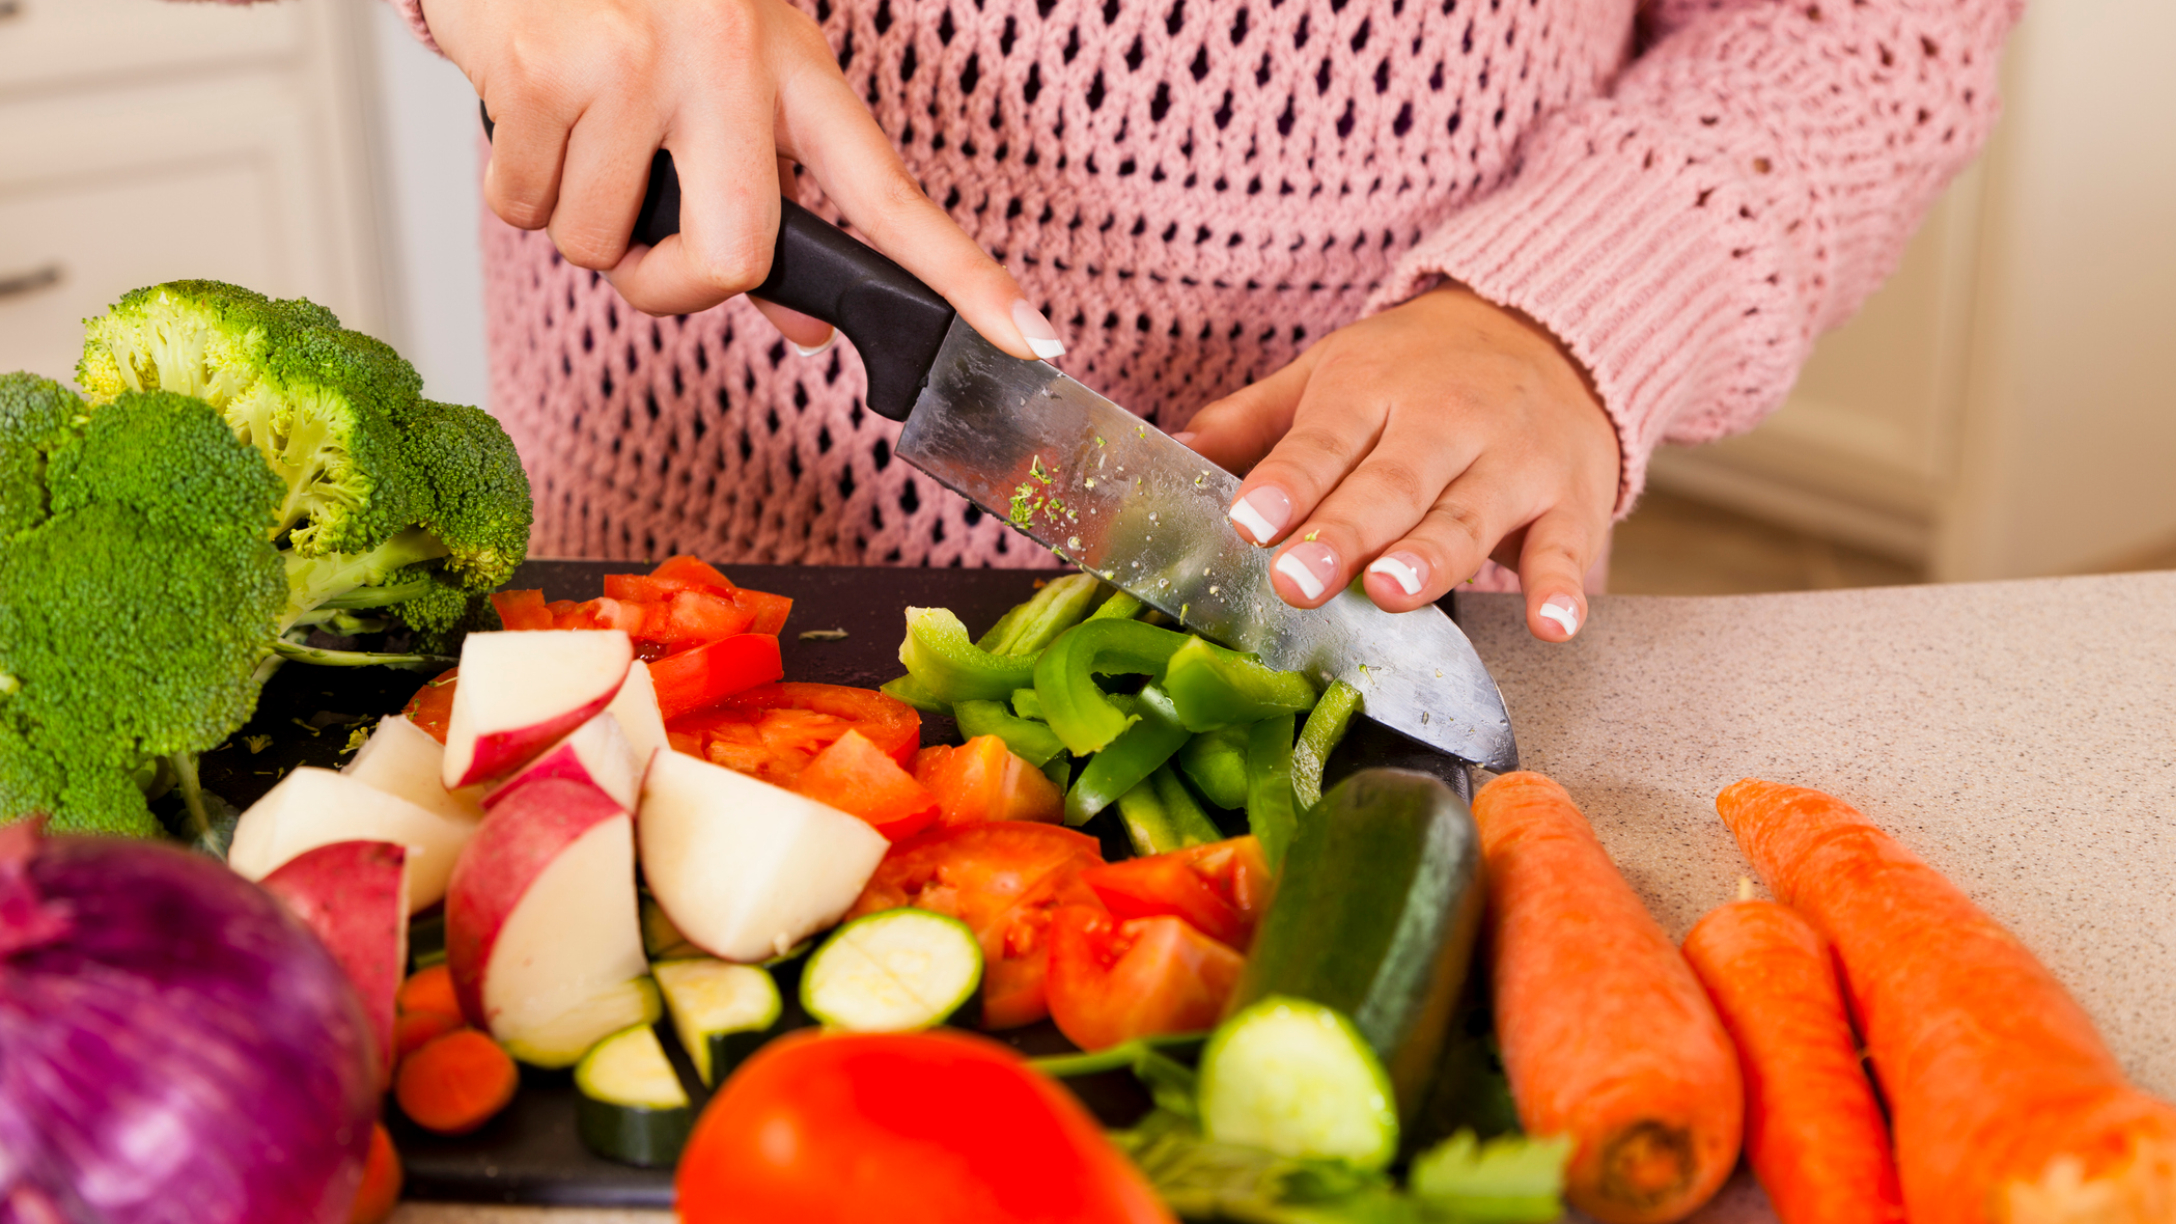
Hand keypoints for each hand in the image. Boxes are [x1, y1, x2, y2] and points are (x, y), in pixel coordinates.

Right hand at [423, 0, 1063, 358]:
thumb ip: (762, 201)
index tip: (1031, 340)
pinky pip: (523, 206)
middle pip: (734, 260)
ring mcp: (636, 62)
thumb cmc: (625, 3)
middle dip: (670, 288)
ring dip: (575, 218)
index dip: (964, 278)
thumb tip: (805, 327)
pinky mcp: (544, 67)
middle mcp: (728, 59)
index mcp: (792, 67)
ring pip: (604, 246)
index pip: (891, 192)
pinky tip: (526, 107)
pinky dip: (514, 185)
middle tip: (642, 253)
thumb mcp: (723, 77)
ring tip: (573, 127)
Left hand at [1178, 285, 1618, 641]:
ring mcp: (1513, 460)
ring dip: (1433, 557)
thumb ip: (1253, 421)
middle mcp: (1444, 420)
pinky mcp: (1570, 497)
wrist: (1552, 325)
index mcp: (1372, 388)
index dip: (1286, 484)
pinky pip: (1567, 546)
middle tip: (1300, 581)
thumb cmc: (1420, 368)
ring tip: (1392, 592)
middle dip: (1345, 533)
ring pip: (1469, 515)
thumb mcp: (1332, 373)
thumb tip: (1169, 453)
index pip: (1322, 440)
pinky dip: (1563, 586)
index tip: (1248, 523)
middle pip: (1392, 483)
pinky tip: (1550, 624)